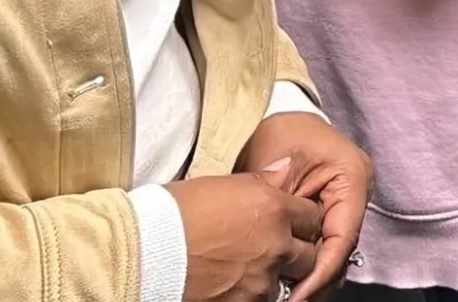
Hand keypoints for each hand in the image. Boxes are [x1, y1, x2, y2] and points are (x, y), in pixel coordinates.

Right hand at [170, 167, 323, 301]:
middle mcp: (276, 245)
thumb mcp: (223, 184)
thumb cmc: (175, 212)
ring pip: (286, 282)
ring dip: (275, 278)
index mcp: (275, 209)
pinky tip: (237, 287)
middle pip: (309, 255)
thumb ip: (262, 182)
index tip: (294, 225)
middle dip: (298, 254)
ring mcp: (261, 280)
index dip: (304, 222)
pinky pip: (264, 300)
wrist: (143, 250)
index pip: (314, 218)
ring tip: (251, 272)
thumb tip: (285, 168)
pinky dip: (254, 295)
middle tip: (279, 252)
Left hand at [236, 112, 371, 301]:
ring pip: (335, 250)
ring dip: (314, 274)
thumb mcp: (277, 165)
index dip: (320, 271)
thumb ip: (284, 205)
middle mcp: (357, 193)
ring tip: (288, 297)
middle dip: (318, 279)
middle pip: (342, 249)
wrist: (279, 114)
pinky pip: (325, 242)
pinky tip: (290, 280)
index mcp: (353, 177)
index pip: (342, 236)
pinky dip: (309, 262)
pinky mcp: (333, 209)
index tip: (296, 297)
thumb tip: (284, 251)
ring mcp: (347, 202)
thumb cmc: (281, 133)